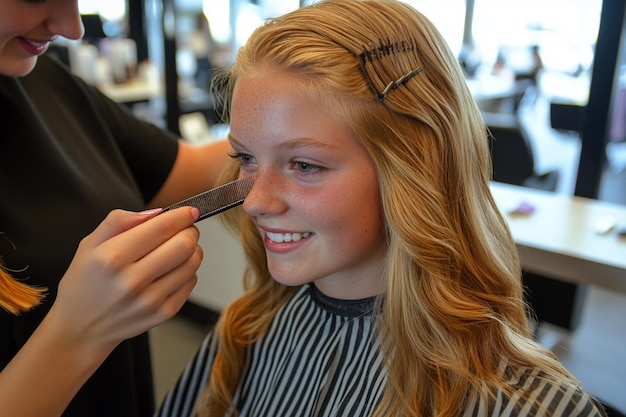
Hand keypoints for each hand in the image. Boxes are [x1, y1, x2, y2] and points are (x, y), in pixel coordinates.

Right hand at [49, 207, 201, 352]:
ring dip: (193, 250)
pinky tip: (172, 269)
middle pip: (184, 245)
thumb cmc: (85, 282)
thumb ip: (119, 221)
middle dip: (190, 231)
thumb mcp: (89, 244)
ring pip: (192, 263)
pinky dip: (188, 271)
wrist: (80, 328)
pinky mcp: (162, 314)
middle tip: (184, 229)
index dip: (182, 215)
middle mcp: (132, 280)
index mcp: (112, 257)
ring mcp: (150, 300)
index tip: (189, 211)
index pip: (162, 228)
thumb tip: (155, 213)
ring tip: (178, 248)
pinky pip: (190, 282)